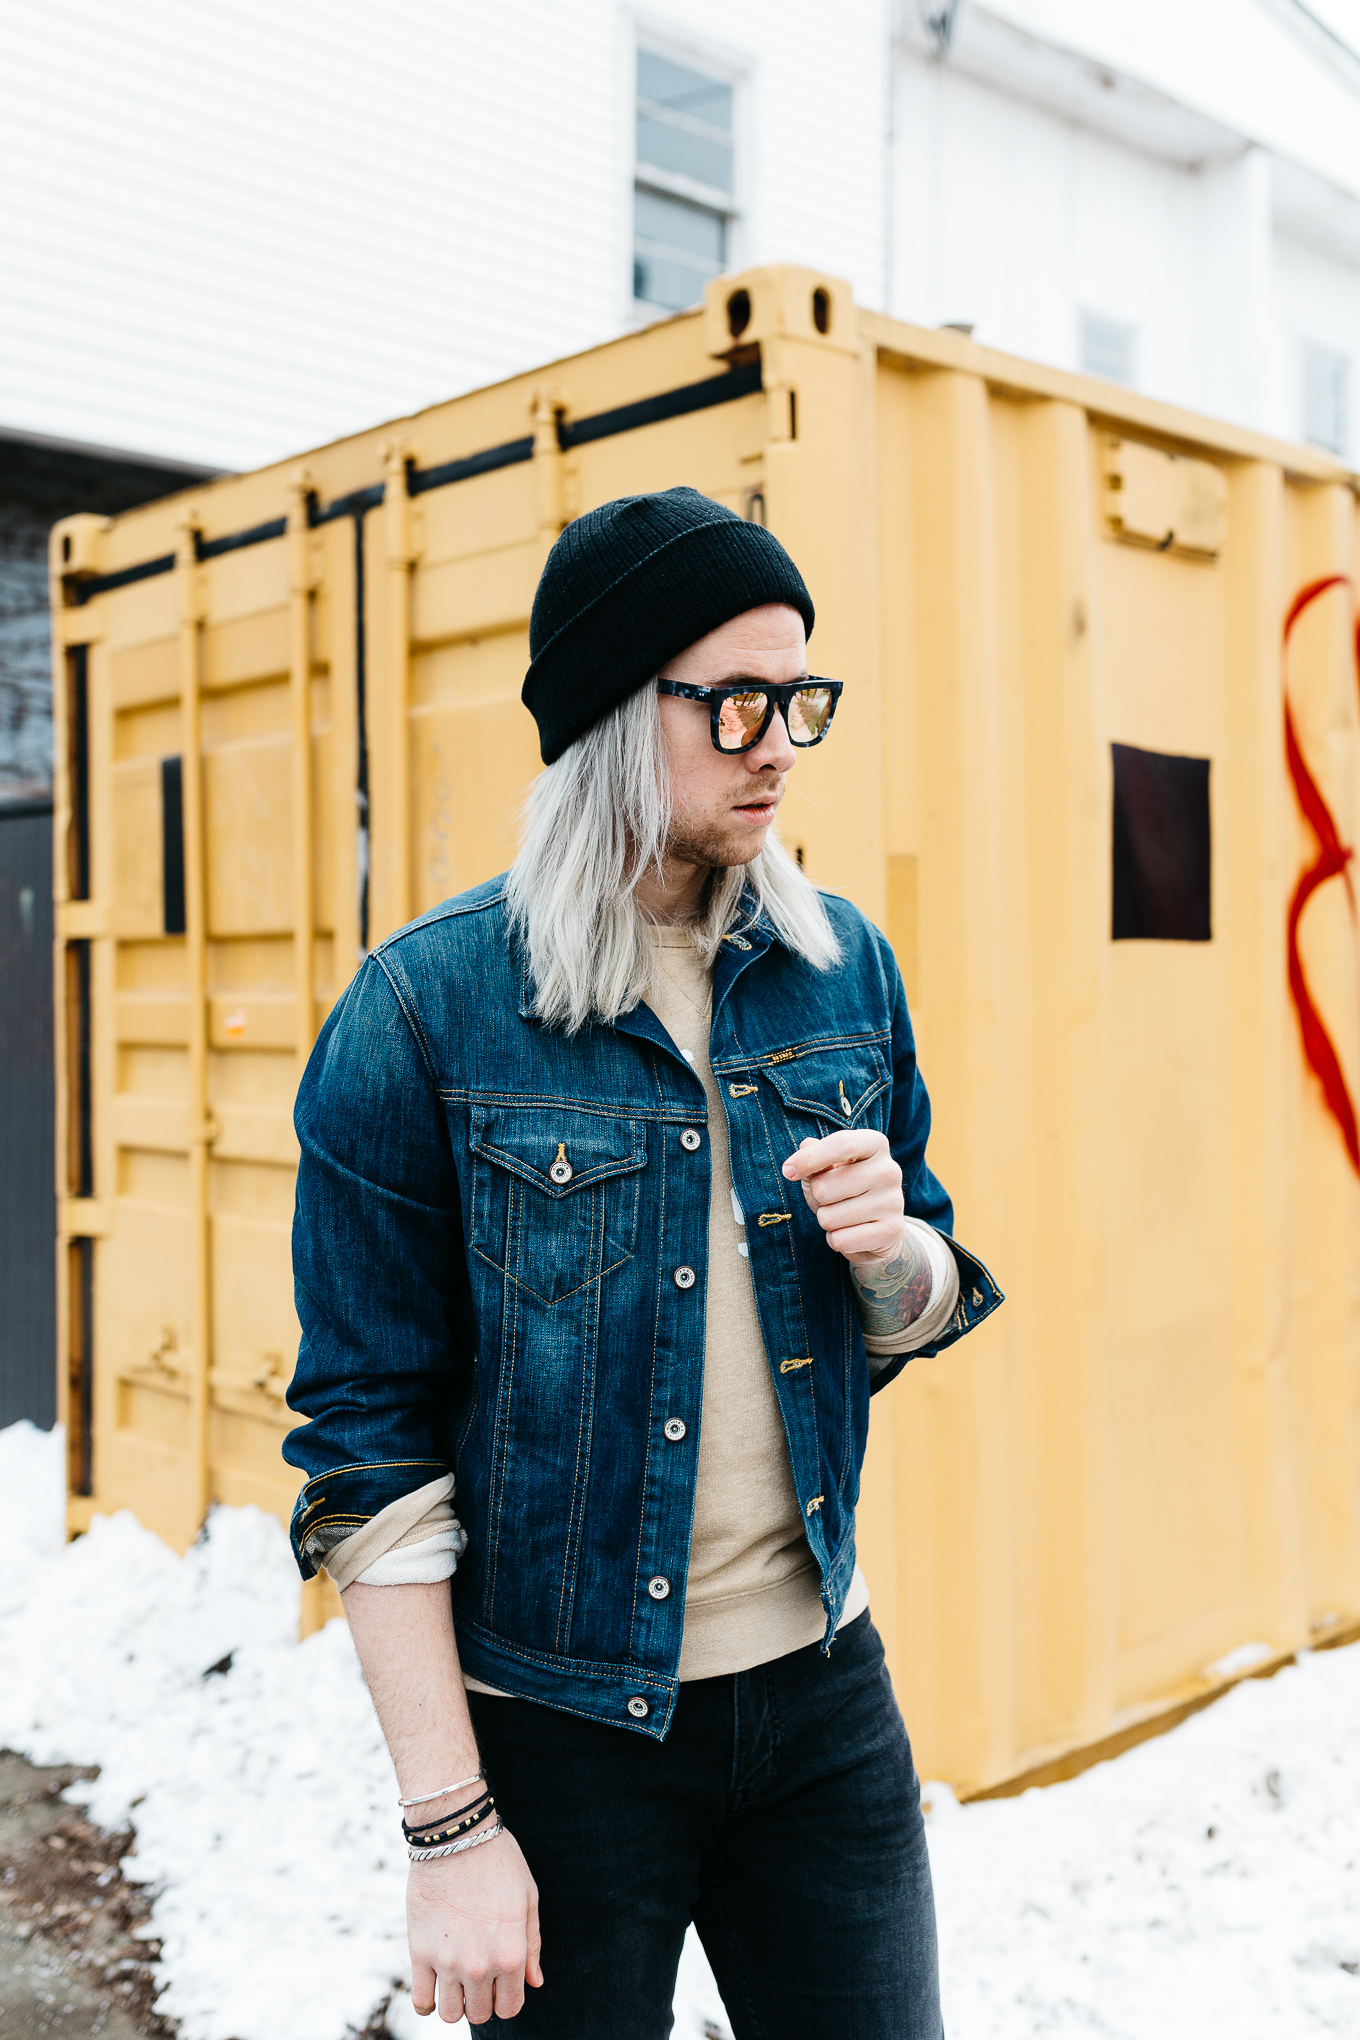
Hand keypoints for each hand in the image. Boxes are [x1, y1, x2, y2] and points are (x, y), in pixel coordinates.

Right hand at [408, 1827, 542, 2024]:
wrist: (456, 1835)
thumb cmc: (498, 1861)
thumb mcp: (527, 1898)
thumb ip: (532, 1945)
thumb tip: (535, 1982)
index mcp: (511, 1954)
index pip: (510, 2007)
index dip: (507, 1998)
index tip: (501, 1983)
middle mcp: (480, 1966)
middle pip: (480, 2014)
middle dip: (482, 2001)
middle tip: (479, 1978)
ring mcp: (447, 1962)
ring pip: (450, 2014)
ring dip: (456, 2004)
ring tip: (457, 1981)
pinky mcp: (419, 1952)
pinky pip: (421, 2001)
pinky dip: (427, 2004)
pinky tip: (434, 1989)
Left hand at [781, 1130, 905, 1266]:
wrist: (877, 1230)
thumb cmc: (845, 1191)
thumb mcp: (826, 1169)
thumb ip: (814, 1155)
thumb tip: (805, 1146)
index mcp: (876, 1145)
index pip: (842, 1144)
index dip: (809, 1158)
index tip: (787, 1171)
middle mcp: (890, 1170)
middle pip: (824, 1187)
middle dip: (817, 1198)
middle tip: (832, 1200)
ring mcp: (894, 1202)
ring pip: (829, 1217)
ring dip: (826, 1221)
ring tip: (843, 1217)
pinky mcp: (892, 1231)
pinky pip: (841, 1240)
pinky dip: (836, 1240)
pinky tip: (851, 1234)